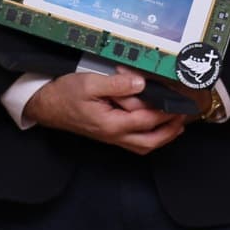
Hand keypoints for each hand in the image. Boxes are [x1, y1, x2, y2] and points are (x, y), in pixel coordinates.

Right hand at [24, 69, 189, 155]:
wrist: (46, 106)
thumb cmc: (64, 95)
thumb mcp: (89, 83)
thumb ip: (117, 85)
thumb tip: (140, 84)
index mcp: (111, 123)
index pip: (146, 120)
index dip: (164, 111)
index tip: (177, 103)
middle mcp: (113, 135)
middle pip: (150, 141)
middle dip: (169, 131)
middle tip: (183, 118)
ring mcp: (111, 138)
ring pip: (143, 146)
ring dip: (162, 137)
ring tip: (176, 124)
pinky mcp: (109, 135)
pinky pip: (135, 143)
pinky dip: (150, 138)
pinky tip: (156, 128)